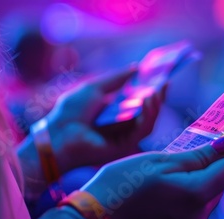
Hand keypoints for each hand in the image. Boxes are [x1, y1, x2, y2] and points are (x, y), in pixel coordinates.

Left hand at [46, 65, 164, 171]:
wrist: (57, 135)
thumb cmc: (70, 112)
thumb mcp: (94, 88)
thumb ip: (116, 79)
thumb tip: (136, 67)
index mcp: (114, 114)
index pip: (137, 102)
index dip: (150, 89)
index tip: (161, 76)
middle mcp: (121, 126)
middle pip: (147, 112)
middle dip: (158, 97)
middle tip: (166, 82)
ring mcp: (124, 137)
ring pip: (148, 122)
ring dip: (155, 106)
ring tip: (158, 90)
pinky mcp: (125, 146)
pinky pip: (142, 130)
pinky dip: (149, 115)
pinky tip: (149, 101)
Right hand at [80, 135, 223, 218]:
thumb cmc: (120, 186)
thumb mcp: (158, 161)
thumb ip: (198, 155)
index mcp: (195, 196)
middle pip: (217, 188)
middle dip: (209, 170)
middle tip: (188, 153)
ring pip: (201, 205)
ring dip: (193, 188)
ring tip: (165, 176)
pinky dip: (180, 205)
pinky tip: (157, 198)